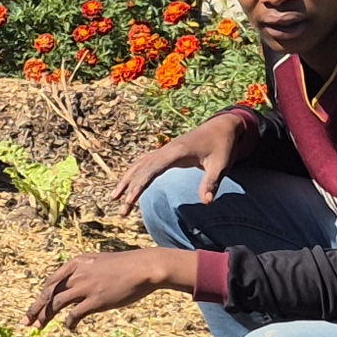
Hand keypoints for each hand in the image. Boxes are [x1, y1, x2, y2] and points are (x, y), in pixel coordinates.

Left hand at [27, 247, 198, 329]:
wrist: (143, 267)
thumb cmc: (125, 266)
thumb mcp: (98, 262)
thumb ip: (84, 272)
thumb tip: (75, 287)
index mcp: (76, 263)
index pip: (50, 282)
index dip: (40, 297)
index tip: (34, 308)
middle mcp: (76, 274)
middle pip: (48, 294)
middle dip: (35, 309)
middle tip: (25, 323)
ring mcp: (85, 287)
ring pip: (56, 304)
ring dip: (45, 318)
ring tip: (39, 328)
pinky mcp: (96, 301)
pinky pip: (74, 314)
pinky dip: (69, 323)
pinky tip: (70, 328)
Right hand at [116, 112, 251, 210]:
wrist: (222, 126)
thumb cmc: (222, 145)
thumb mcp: (221, 165)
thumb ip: (212, 183)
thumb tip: (207, 203)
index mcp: (176, 152)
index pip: (151, 170)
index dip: (139, 186)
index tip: (129, 201)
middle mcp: (165, 150)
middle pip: (141, 170)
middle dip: (128, 189)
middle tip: (122, 211)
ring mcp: (164, 150)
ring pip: (139, 165)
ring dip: (126, 181)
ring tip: (114, 198)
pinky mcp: (166, 152)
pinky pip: (145, 163)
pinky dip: (134, 174)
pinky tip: (128, 183)